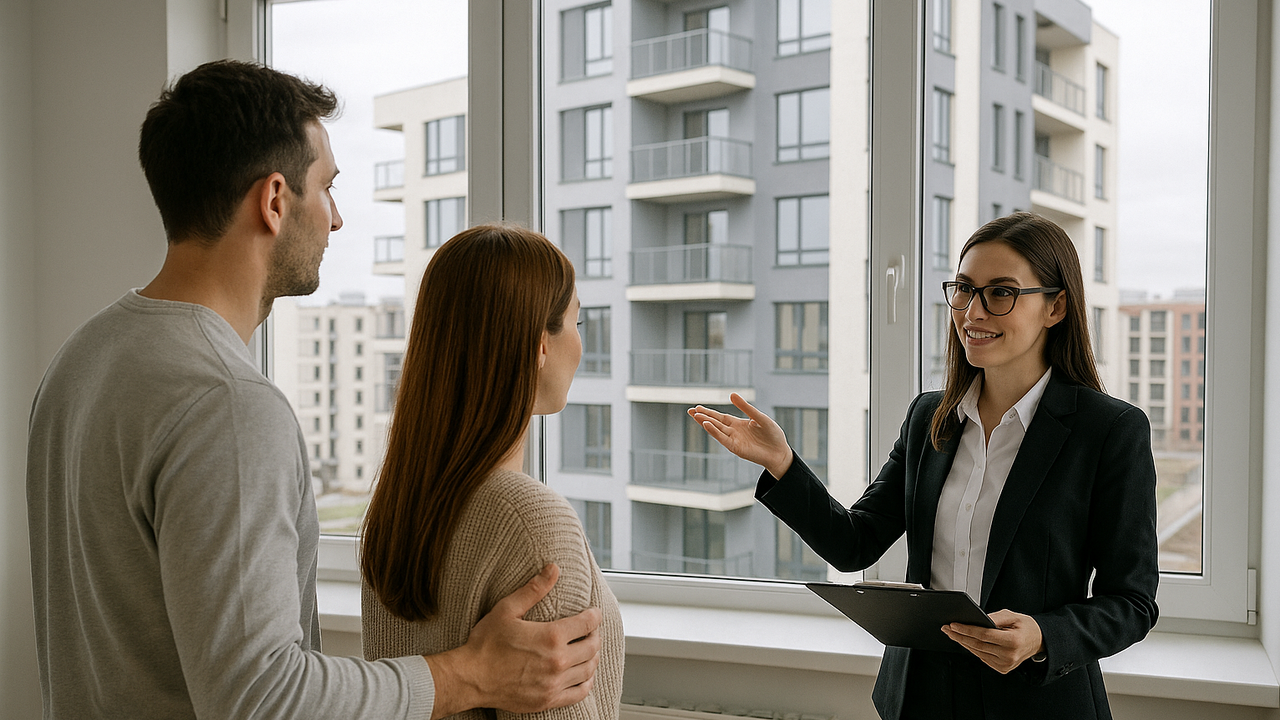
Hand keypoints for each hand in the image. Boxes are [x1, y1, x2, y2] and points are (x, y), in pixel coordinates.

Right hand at [425, 564, 601, 717]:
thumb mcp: (507, 610)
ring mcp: (554, 683)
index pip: (587, 623)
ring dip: (593, 657)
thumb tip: (553, 569)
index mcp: (551, 637)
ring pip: (589, 669)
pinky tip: (583, 674)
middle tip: (591, 631)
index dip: (594, 616)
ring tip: (589, 650)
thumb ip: (533, 590)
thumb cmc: (486, 643)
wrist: (470, 678)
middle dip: (595, 635)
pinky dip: (587, 682)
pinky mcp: (548, 700)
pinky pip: (580, 692)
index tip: (593, 613)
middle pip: (592, 647)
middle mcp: (557, 661)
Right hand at [687, 392, 792, 478]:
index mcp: (738, 424)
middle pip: (715, 422)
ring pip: (717, 430)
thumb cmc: (772, 435)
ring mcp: (734, 440)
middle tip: (690, 410)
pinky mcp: (736, 448)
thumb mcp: (759, 417)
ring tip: (695, 415)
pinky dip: (714, 432)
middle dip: (702, 417)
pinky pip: (723, 439)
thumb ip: (746, 407)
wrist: (780, 452)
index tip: (697, 407)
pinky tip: (707, 424)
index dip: (709, 412)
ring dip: (706, 423)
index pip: (720, 417)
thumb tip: (732, 394)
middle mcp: (733, 432)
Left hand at [941, 609, 1043, 674]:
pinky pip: (983, 658)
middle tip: (947, 628)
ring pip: (978, 653)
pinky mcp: (1003, 668)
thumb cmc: (1026, 627)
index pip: (983, 635)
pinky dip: (972, 649)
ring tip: (952, 633)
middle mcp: (1009, 655)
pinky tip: (965, 641)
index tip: (954, 625)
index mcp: (1013, 641)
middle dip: (959, 636)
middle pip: (977, 645)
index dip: (966, 630)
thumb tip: (978, 618)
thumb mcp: (1012, 616)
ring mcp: (1006, 664)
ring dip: (963, 643)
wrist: (1038, 641)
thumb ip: (995, 617)